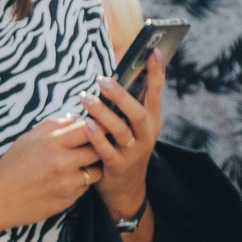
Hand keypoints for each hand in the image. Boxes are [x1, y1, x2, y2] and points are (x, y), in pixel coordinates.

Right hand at [0, 115, 101, 229]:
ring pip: (97, 170)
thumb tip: (77, 118)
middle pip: (98, 149)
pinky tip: (65, 181)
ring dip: (92, 166)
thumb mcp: (27, 139)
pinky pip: (86, 186)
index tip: (95, 128)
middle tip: (91, 147)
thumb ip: (54, 126)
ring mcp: (67, 182)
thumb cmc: (10, 167)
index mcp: (50, 143)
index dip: (95, 127)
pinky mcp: (69, 199)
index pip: (88, 128)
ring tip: (77, 165)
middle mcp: (62, 162)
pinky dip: (81, 182)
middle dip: (97, 147)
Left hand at [81, 60, 161, 222]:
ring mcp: (133, 152)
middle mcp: (147, 135)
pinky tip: (85, 124)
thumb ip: (126, 104)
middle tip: (103, 80)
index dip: (156, 73)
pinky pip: (107, 150)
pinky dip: (96, 137)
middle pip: (139, 113)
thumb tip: (114, 74)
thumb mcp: (131, 126)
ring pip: (121, 130)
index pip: (156, 93)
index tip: (152, 52)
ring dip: (103, 113)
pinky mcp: (118, 167)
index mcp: (151, 121)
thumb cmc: (124, 148)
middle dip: (122, 96)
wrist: (125, 189)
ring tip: (86, 99)